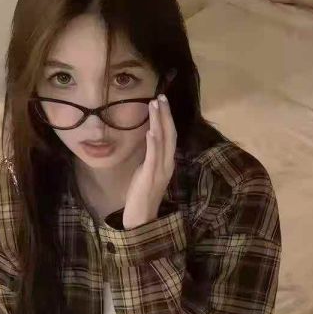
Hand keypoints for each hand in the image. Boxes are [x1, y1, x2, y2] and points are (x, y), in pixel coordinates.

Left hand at [122, 93, 177, 228]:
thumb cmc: (143, 195)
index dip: (167, 118)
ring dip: (159, 122)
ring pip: (162, 141)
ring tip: (155, 105)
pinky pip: (153, 157)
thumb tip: (149, 139)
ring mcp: (160, 170)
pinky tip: (151, 131)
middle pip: (169, 134)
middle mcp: (167, 164)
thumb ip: (150, 156)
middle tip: (161, 96)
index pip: (170, 136)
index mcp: (167, 162)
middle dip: (165, 114)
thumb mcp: (147, 171)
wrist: (142, 217)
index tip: (162, 102)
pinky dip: (153, 143)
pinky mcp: (150, 176)